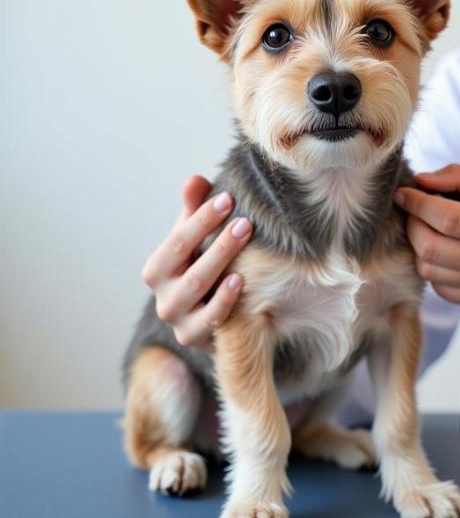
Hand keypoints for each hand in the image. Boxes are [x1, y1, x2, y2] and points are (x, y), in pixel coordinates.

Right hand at [140, 175, 252, 352]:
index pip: (176, 241)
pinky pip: (210, 319)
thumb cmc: (202, 271)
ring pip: (197, 289)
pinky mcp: (196, 338)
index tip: (226, 198)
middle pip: (187, 265)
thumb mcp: (196, 243)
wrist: (208, 322)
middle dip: (215, 241)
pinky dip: (225, 299)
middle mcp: (162, 296)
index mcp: (157, 269)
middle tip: (244, 221)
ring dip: (221, 262)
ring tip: (243, 241)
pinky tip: (242, 279)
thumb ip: (194, 212)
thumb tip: (194, 179)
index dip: (200, 219)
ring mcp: (179, 320)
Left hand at [393, 164, 459, 330]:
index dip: (418, 203)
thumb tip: (422, 180)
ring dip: (418, 245)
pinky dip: (431, 266)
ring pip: (427, 269)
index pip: (447, 218)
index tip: (404, 192)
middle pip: (430, 247)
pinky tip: (444, 249)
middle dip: (413, 224)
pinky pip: (437, 287)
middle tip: (415, 209)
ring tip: (429, 227)